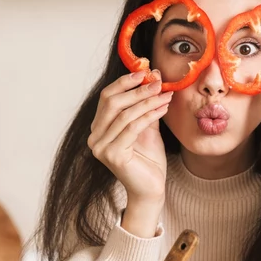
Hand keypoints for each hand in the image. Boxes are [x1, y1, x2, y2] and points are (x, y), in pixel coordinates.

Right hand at [88, 70, 170, 235]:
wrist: (151, 189)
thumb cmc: (148, 160)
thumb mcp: (147, 126)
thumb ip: (145, 104)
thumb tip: (153, 75)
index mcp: (98, 128)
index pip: (107, 97)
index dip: (125, 82)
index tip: (146, 71)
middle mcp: (94, 137)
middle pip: (113, 103)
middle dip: (137, 90)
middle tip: (158, 81)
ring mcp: (100, 147)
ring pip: (124, 114)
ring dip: (147, 101)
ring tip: (165, 94)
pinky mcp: (112, 155)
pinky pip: (132, 128)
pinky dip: (149, 115)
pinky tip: (162, 108)